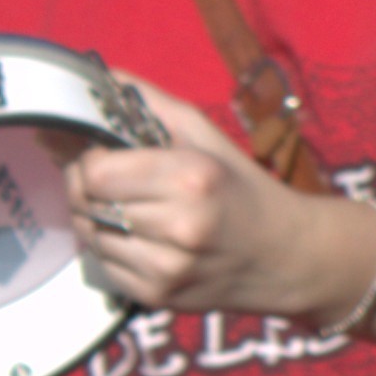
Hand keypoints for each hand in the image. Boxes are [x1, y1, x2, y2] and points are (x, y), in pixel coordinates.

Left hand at [65, 86, 375, 326]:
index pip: (94, 171)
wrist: (290, 257)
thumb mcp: (205, 135)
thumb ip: (145, 101)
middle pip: (85, 202)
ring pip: (89, 235)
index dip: (90, 161)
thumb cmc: (243, 189)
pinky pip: (103, 265)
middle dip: (89, 189)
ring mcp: (168, 268)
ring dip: (99, 221)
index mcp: (192, 178)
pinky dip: (113, 250)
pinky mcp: (158, 296)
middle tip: (116, 185)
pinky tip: (143, 241)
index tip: (108, 158)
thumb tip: (86, 79)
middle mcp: (180, 226)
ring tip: (133, 213)